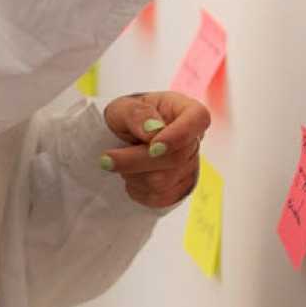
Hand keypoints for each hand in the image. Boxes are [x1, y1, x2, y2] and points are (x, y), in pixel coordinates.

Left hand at [96, 91, 209, 208]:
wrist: (120, 142)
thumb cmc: (125, 118)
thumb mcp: (122, 108)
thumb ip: (136, 114)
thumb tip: (153, 130)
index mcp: (185, 110)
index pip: (199, 118)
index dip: (180, 134)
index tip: (153, 146)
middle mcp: (193, 139)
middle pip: (177, 158)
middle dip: (136, 160)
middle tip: (106, 159)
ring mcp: (191, 167)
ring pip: (164, 181)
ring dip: (133, 175)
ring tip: (122, 163)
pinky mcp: (181, 189)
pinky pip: (159, 198)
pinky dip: (137, 190)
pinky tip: (131, 176)